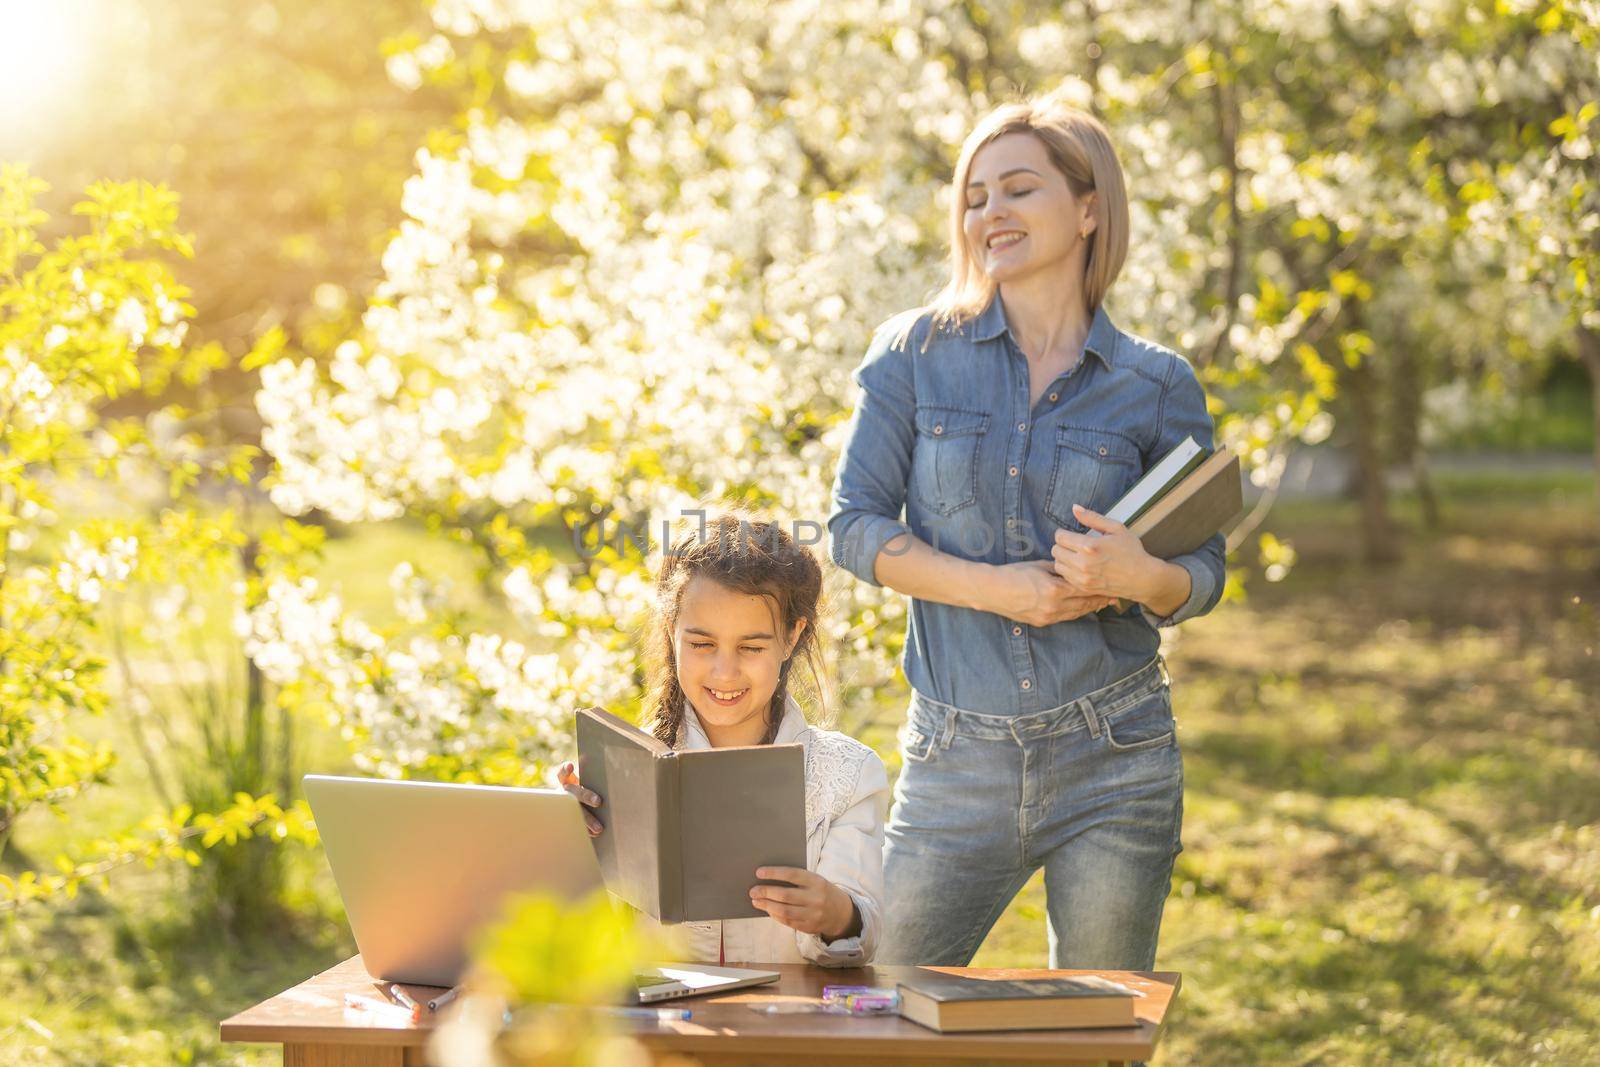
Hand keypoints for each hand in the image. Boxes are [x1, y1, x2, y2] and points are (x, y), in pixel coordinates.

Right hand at [556, 760, 604, 836]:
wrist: (572, 810)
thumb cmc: (587, 792)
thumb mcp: (586, 784)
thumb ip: (595, 781)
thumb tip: (617, 776)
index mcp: (568, 783)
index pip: (562, 774)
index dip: (565, 770)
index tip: (570, 766)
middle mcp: (565, 795)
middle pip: (574, 792)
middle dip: (586, 796)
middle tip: (598, 801)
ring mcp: (565, 809)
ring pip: (575, 813)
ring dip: (588, 820)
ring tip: (599, 829)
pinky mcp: (568, 821)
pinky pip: (576, 826)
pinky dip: (585, 831)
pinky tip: (594, 834)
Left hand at [749, 867, 859, 940]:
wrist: (842, 913)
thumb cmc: (821, 891)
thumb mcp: (815, 881)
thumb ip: (797, 879)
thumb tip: (769, 878)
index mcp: (817, 882)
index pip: (792, 875)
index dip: (774, 873)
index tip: (758, 872)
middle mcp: (816, 898)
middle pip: (785, 895)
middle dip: (766, 892)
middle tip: (753, 890)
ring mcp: (813, 915)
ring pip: (784, 911)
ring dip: (766, 905)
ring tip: (755, 901)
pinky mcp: (809, 927)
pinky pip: (787, 921)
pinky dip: (774, 915)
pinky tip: (767, 909)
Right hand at [983, 559, 1115, 625]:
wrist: (992, 590)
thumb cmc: (1014, 574)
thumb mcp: (1039, 566)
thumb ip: (1059, 569)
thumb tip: (1074, 568)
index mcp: (1054, 589)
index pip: (1084, 589)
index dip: (1098, 587)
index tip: (1109, 585)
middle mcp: (1054, 606)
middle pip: (1084, 604)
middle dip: (1098, 600)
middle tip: (1112, 596)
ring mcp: (1048, 616)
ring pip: (1076, 613)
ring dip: (1090, 608)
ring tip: (1102, 603)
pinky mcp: (1042, 622)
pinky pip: (1065, 617)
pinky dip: (1076, 612)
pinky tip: (1083, 608)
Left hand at [1050, 505, 1157, 599]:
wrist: (1142, 578)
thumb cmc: (1131, 551)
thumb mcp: (1116, 528)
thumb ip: (1092, 517)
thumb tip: (1074, 508)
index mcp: (1090, 546)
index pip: (1059, 537)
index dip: (1063, 533)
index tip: (1071, 534)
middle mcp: (1083, 563)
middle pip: (1056, 551)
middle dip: (1062, 545)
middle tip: (1073, 545)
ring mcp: (1083, 578)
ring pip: (1058, 565)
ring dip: (1063, 559)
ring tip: (1076, 555)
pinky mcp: (1084, 588)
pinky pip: (1065, 578)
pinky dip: (1069, 571)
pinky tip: (1079, 567)